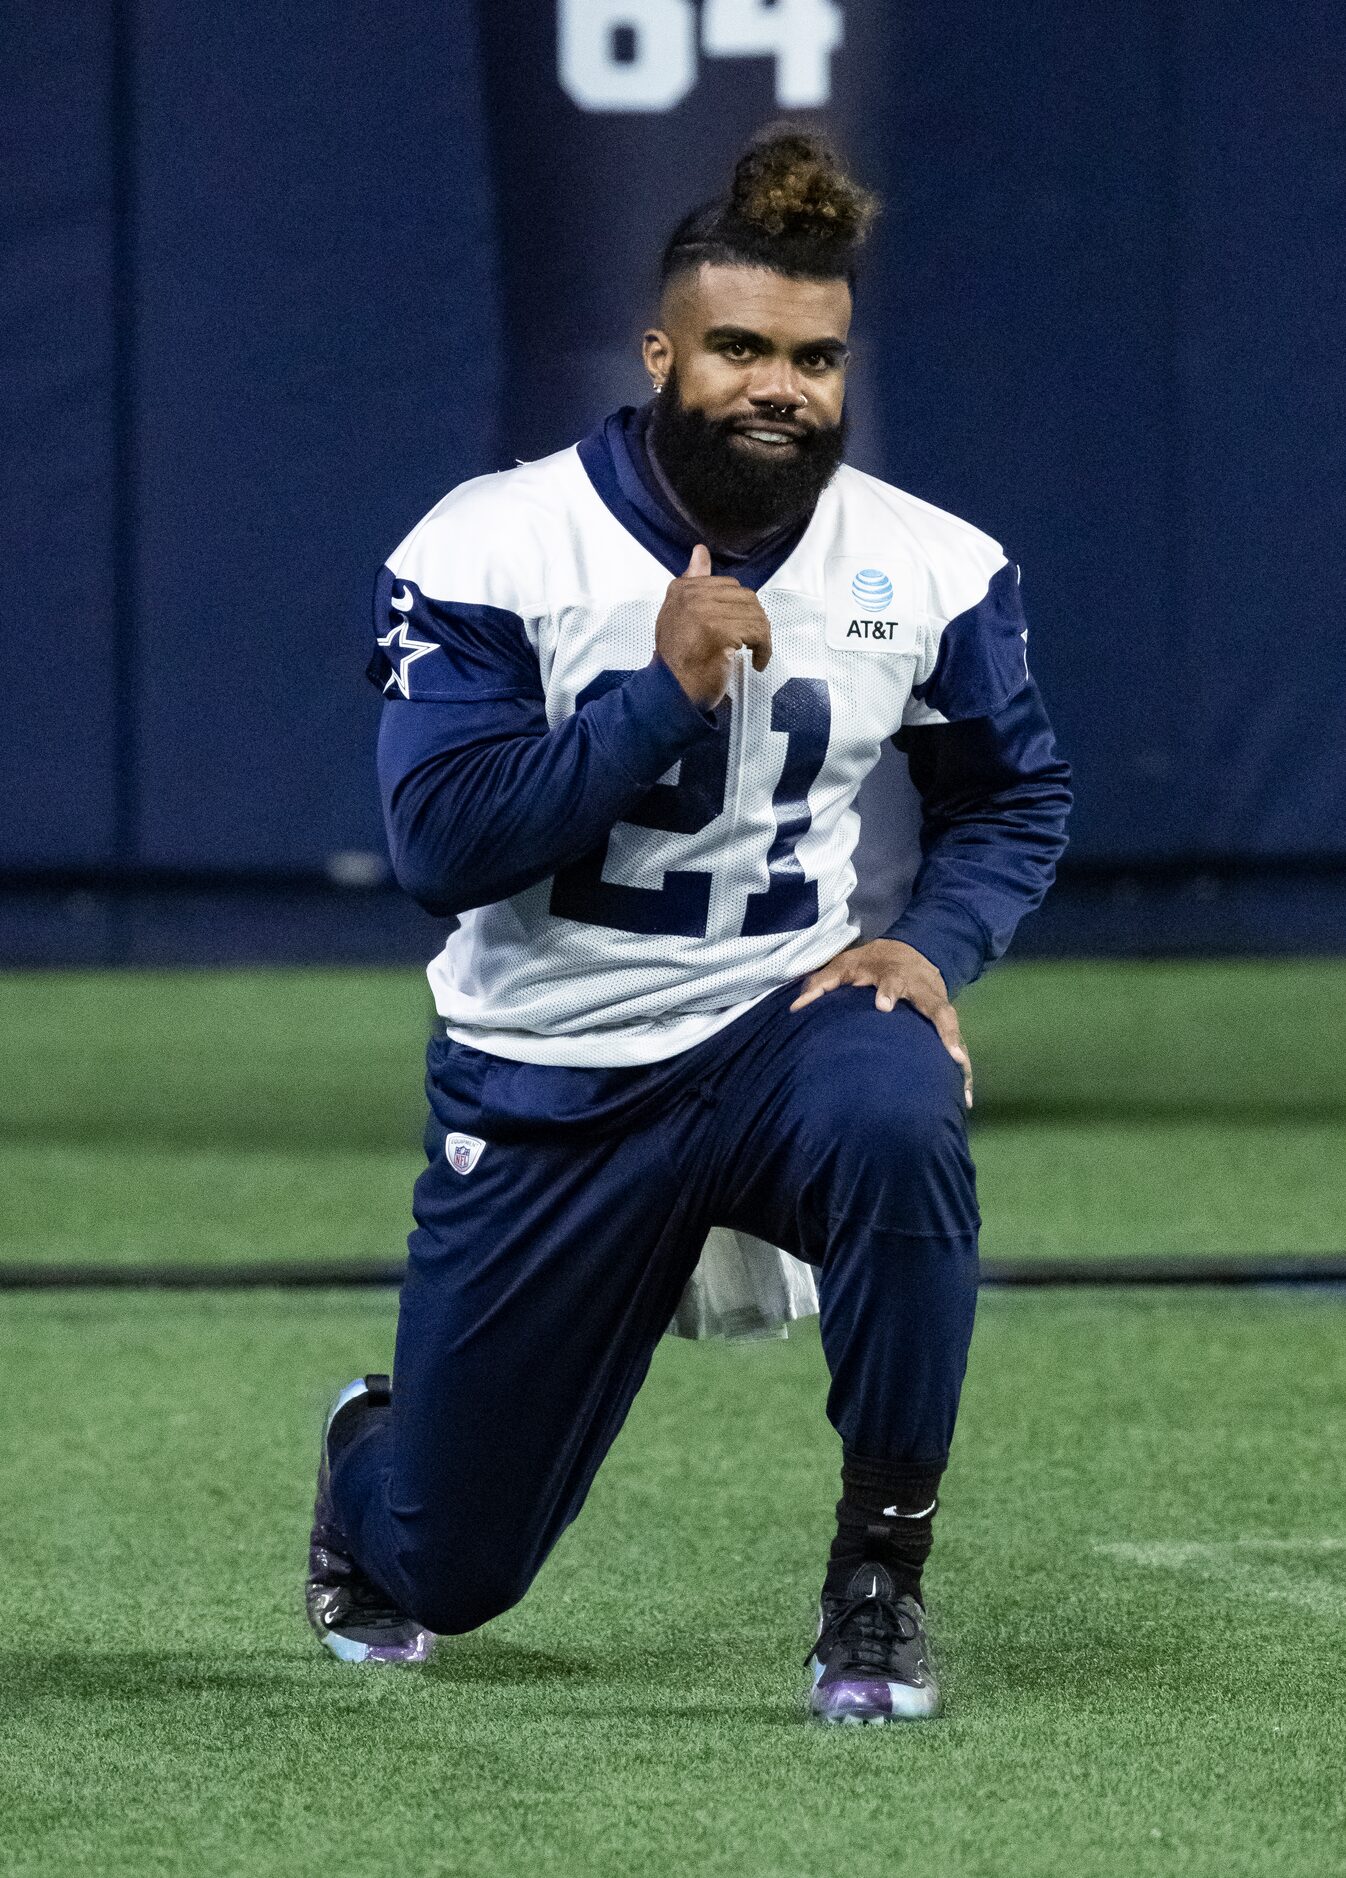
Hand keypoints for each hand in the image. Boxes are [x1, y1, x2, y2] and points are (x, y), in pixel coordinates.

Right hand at [655, 543, 771, 707]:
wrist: (671, 692)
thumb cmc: (677, 660)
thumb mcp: (677, 615)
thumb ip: (692, 583)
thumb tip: (700, 551)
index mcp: (682, 589)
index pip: (727, 585)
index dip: (738, 608)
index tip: (737, 628)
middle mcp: (692, 596)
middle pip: (745, 597)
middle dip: (754, 621)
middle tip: (751, 643)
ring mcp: (706, 612)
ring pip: (755, 614)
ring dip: (761, 637)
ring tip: (755, 653)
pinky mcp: (721, 630)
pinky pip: (758, 632)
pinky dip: (764, 649)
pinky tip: (758, 661)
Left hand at [790, 939, 973, 1108]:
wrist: (909, 950)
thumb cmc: (869, 963)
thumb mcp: (843, 965)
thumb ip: (820, 985)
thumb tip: (795, 1009)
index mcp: (895, 974)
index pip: (892, 980)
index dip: (889, 991)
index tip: (883, 1007)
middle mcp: (920, 988)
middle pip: (933, 1003)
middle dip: (940, 1024)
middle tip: (944, 1047)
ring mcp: (936, 1002)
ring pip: (950, 1022)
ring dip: (956, 1045)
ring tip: (958, 1068)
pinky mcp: (944, 1019)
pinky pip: (957, 1041)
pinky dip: (962, 1067)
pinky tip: (965, 1096)